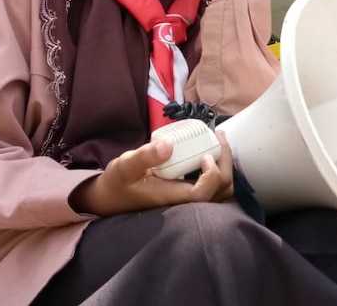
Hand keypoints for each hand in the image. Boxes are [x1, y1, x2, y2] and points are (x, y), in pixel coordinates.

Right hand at [69, 131, 234, 216]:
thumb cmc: (117, 182)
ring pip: (220, 190)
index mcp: (172, 197)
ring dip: (225, 165)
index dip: (213, 175)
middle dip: (225, 162)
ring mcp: (187, 199)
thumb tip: (168, 145)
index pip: (204, 193)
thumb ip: (145, 156)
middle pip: (220, 190)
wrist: (110, 198)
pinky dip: (218, 169)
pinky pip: (213, 186)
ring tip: (218, 141)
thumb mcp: (125, 165)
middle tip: (218, 136)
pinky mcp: (187, 193)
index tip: (206, 155)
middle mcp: (184, 202)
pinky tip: (210, 150)